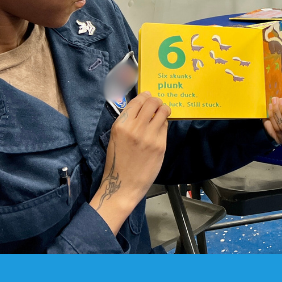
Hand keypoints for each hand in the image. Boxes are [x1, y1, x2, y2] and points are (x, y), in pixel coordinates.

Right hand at [91, 92, 169, 231]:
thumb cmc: (118, 161)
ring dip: (163, 110)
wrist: (124, 185)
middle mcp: (135, 127)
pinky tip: (159, 129)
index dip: (145, 96)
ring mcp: (149, 136)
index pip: (137, 101)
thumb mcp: (116, 137)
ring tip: (161, 114)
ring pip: (163, 111)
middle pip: (152, 102)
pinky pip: (165, 126)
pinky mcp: (160, 144)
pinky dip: (163, 124)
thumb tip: (142, 107)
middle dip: (156, 101)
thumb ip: (128, 121)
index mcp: (121, 125)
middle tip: (157, 105)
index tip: (148, 96)